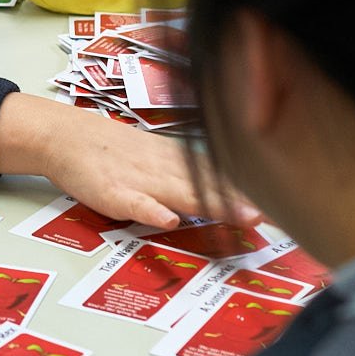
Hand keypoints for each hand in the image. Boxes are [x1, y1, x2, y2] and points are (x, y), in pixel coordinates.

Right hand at [0, 91, 254, 233]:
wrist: (68, 136)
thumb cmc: (115, 151)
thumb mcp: (159, 156)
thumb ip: (190, 172)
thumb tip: (229, 185)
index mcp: (178, 161)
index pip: (221, 176)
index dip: (251, 189)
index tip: (286, 198)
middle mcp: (166, 169)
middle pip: (211, 187)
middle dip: (243, 201)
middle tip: (275, 213)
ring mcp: (140, 181)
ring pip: (182, 194)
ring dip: (213, 205)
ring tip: (242, 217)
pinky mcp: (113, 193)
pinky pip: (134, 203)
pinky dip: (151, 210)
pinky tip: (167, 220)